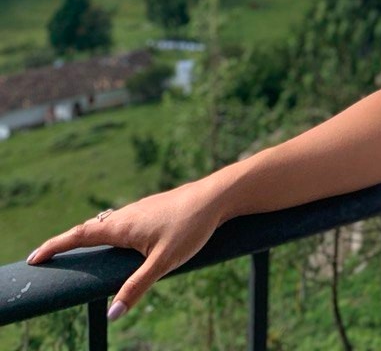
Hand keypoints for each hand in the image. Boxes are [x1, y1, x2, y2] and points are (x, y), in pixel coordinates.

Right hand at [27, 181, 221, 319]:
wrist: (216, 197)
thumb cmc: (190, 227)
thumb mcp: (164, 263)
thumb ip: (137, 287)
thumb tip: (113, 314)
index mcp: (121, 226)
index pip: (78, 235)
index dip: (54, 246)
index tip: (34, 257)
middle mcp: (126, 214)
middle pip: (88, 228)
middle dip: (66, 242)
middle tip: (47, 256)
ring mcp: (139, 210)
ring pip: (106, 224)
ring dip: (87, 236)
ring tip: (74, 250)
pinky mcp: (152, 210)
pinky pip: (122, 222)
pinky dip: (108, 232)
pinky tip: (116, 241)